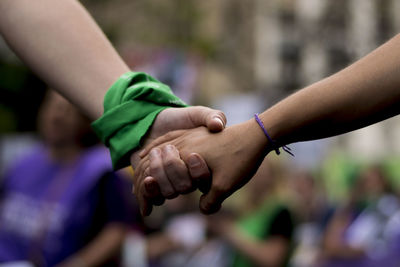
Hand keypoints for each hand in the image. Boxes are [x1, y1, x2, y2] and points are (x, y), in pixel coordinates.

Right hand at [138, 119, 268, 214]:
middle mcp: (182, 144)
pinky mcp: (195, 133)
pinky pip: (170, 137)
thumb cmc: (241, 159)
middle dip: (144, 179)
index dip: (147, 193)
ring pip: (159, 147)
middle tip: (143, 196)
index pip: (156, 172)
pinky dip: (159, 145)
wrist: (255, 134)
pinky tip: (158, 150)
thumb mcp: (226, 185)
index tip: (146, 210)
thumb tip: (202, 210)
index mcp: (184, 156)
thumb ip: (210, 200)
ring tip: (143, 174)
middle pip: (152, 159)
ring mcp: (188, 136)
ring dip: (149, 162)